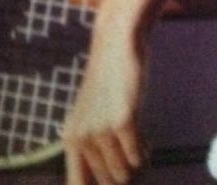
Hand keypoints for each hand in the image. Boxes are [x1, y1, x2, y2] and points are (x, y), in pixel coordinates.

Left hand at [63, 25, 144, 183]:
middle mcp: (82, 139)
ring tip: (138, 147)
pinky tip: (145, 140)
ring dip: (135, 164)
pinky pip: (137, 157)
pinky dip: (143, 153)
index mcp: (71, 140)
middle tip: (133, 157)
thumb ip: (94, 146)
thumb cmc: (109, 82)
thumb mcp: (92, 116)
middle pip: (107, 181)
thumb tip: (114, 180)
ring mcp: (102, 130)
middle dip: (124, 174)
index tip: (115, 181)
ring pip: (123, 173)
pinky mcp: (123, 120)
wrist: (117, 45)